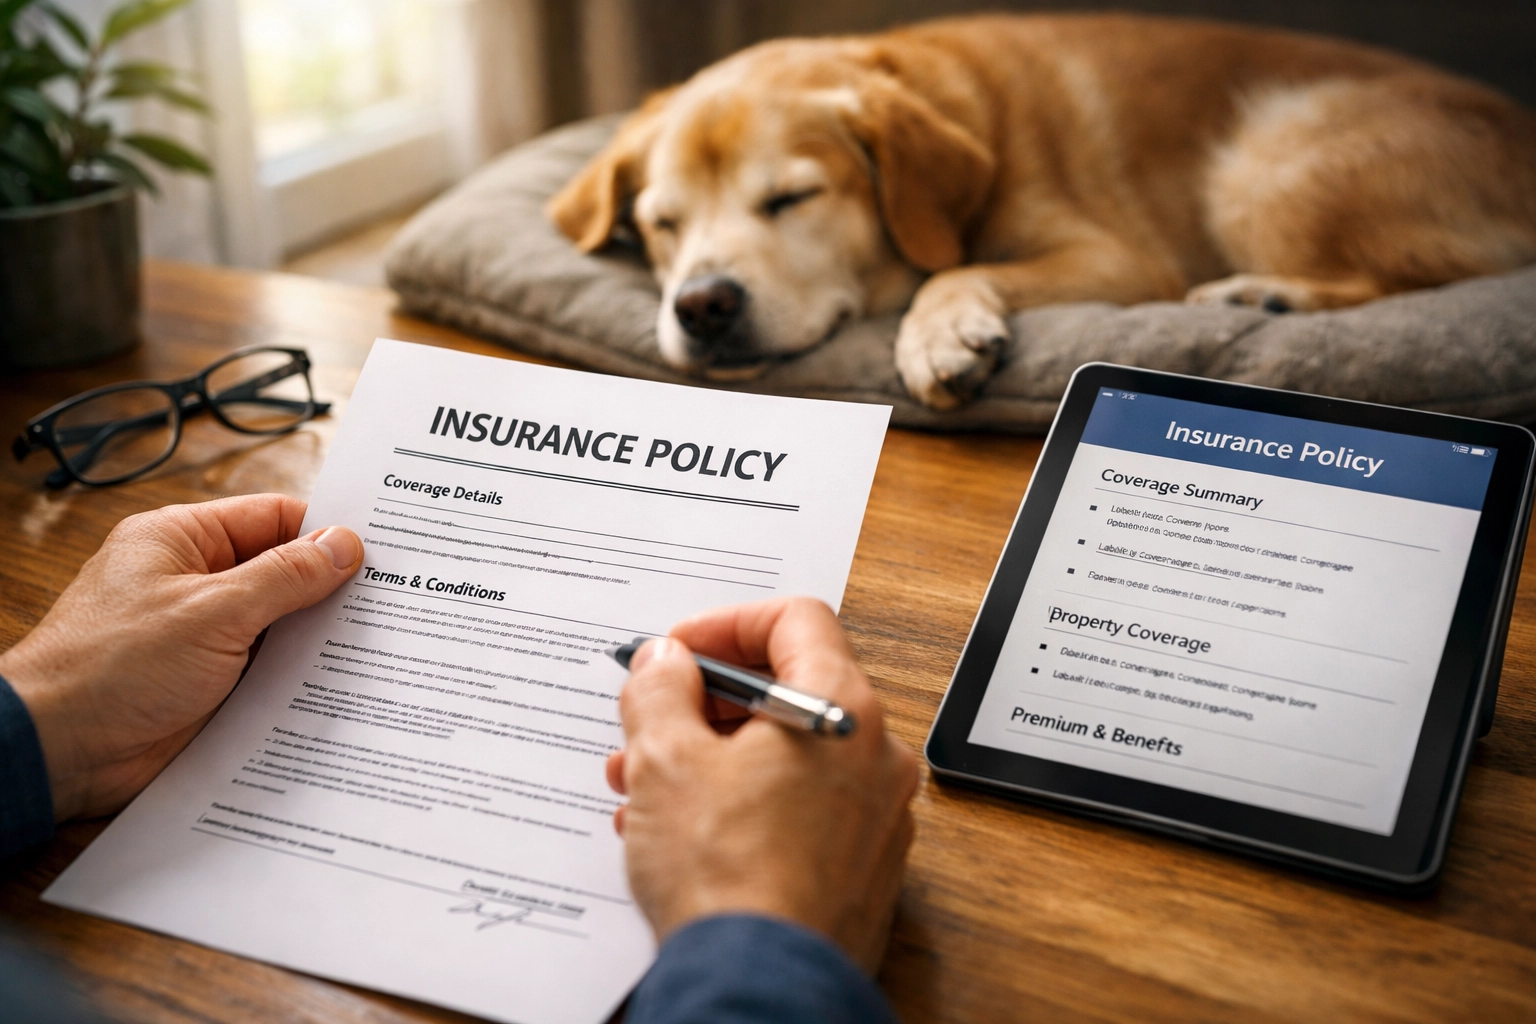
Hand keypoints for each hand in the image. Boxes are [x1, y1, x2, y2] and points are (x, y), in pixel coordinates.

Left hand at [0, 494, 361, 821]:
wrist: (59, 753)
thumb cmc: (109, 668)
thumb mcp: (212, 611)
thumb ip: (285, 577)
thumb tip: (342, 544)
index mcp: (181, 541)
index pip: (273, 517)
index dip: (326, 530)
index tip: (382, 548)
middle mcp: (193, 583)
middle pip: (281, 572)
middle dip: (330, 588)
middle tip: (393, 599)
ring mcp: (202, 636)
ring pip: (280, 625)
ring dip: (317, 638)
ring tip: (378, 642)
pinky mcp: (210, 684)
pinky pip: (268, 670)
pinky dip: (300, 676)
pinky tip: (341, 683)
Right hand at [606, 597, 918, 972]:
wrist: (760, 985)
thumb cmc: (726, 877)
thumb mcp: (663, 760)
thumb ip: (660, 689)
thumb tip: (664, 660)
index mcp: (842, 708)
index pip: (795, 620)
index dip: (726, 624)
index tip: (678, 650)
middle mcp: (875, 754)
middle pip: (791, 689)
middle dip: (705, 704)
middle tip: (649, 721)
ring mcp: (876, 815)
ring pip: (789, 754)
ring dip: (713, 757)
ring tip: (644, 788)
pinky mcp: (862, 866)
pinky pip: (802, 807)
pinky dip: (744, 802)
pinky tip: (682, 834)